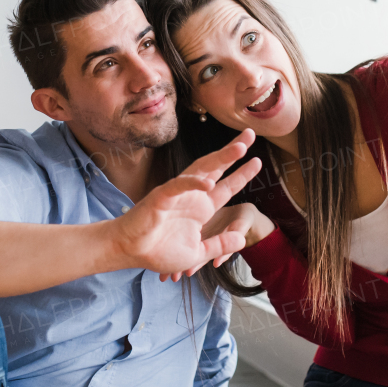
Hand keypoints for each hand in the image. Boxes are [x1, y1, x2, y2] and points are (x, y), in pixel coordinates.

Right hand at [106, 129, 262, 277]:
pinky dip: (192, 183)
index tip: (257, 161)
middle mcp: (192, 196)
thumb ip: (219, 245)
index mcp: (201, 207)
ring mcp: (177, 194)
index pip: (227, 186)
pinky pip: (178, 186)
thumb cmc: (158, 251)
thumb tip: (241, 238)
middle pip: (216, 168)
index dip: (242, 174)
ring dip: (220, 158)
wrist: (129, 251)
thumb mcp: (197, 252)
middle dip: (234, 151)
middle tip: (250, 134)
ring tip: (239, 148)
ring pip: (200, 170)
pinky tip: (208, 183)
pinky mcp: (161, 197)